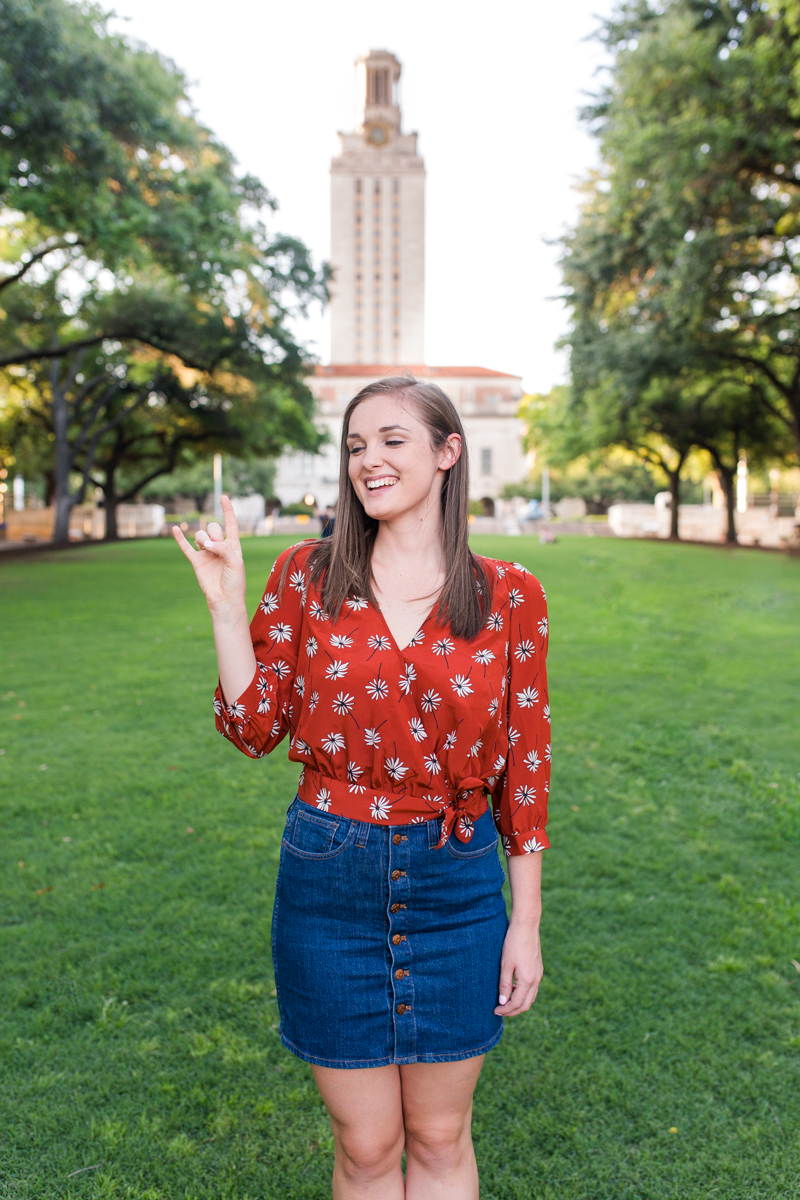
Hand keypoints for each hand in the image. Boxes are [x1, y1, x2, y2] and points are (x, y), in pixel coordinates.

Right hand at [172, 495, 246, 616]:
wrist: (224, 600)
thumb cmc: (235, 582)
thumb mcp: (235, 562)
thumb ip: (223, 548)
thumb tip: (204, 543)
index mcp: (233, 545)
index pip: (230, 524)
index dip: (228, 511)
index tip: (224, 497)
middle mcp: (219, 547)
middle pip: (212, 527)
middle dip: (213, 532)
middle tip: (215, 546)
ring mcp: (207, 553)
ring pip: (200, 535)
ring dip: (203, 539)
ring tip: (207, 550)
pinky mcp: (196, 561)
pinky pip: (186, 547)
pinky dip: (180, 538)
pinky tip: (174, 529)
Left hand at [494, 920, 542, 1016]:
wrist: (526, 926)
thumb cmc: (513, 943)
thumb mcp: (505, 964)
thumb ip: (504, 984)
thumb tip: (503, 1002)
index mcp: (527, 980)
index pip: (517, 1003)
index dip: (505, 1010)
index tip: (495, 1010)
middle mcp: (536, 980)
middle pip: (526, 1004)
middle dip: (513, 1010)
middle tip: (499, 1011)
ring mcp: (539, 975)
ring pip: (531, 997)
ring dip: (519, 1003)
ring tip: (505, 1002)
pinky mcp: (538, 969)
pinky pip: (532, 988)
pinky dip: (523, 994)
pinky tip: (513, 988)